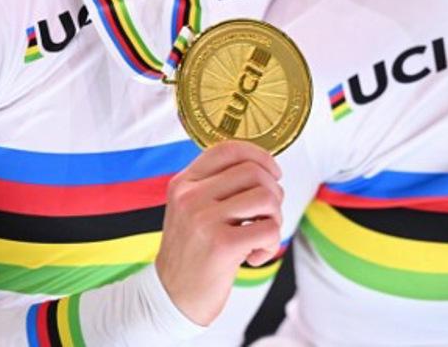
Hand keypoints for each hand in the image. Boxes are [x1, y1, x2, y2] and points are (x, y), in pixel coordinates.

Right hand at [155, 141, 283, 324]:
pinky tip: (254, 257)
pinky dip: (271, 245)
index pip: (228, 149)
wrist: (172, 299)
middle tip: (266, 216)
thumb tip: (266, 169)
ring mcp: (203, 220)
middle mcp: (190, 197)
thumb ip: (218, 186)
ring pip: (267, 198)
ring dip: (275, 219)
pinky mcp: (221, 245)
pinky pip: (269, 229)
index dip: (260, 156)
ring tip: (261, 236)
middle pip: (254, 172)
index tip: (273, 174)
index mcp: (183, 183)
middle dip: (273, 193)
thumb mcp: (192, 210)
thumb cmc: (193, 253)